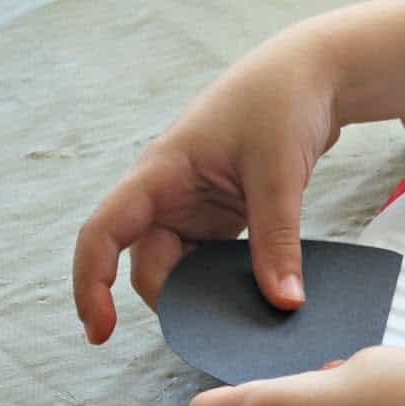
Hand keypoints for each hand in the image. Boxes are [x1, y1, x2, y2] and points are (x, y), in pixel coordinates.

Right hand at [72, 21, 341, 342]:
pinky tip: (261, 297)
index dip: (91, 285)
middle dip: (178, 301)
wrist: (313, 73)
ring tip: (251, 316)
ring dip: (208, 294)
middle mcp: (168, 193)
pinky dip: (231, 281)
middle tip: (229, 329)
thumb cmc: (282, 104)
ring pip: (184, 268)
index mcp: (160, 174)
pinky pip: (214, 260)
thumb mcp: (278, 174)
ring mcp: (196, 205)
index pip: (103, 234)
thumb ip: (276, 241)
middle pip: (150, 264)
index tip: (98, 332)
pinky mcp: (224, 213)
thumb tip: (283, 303)